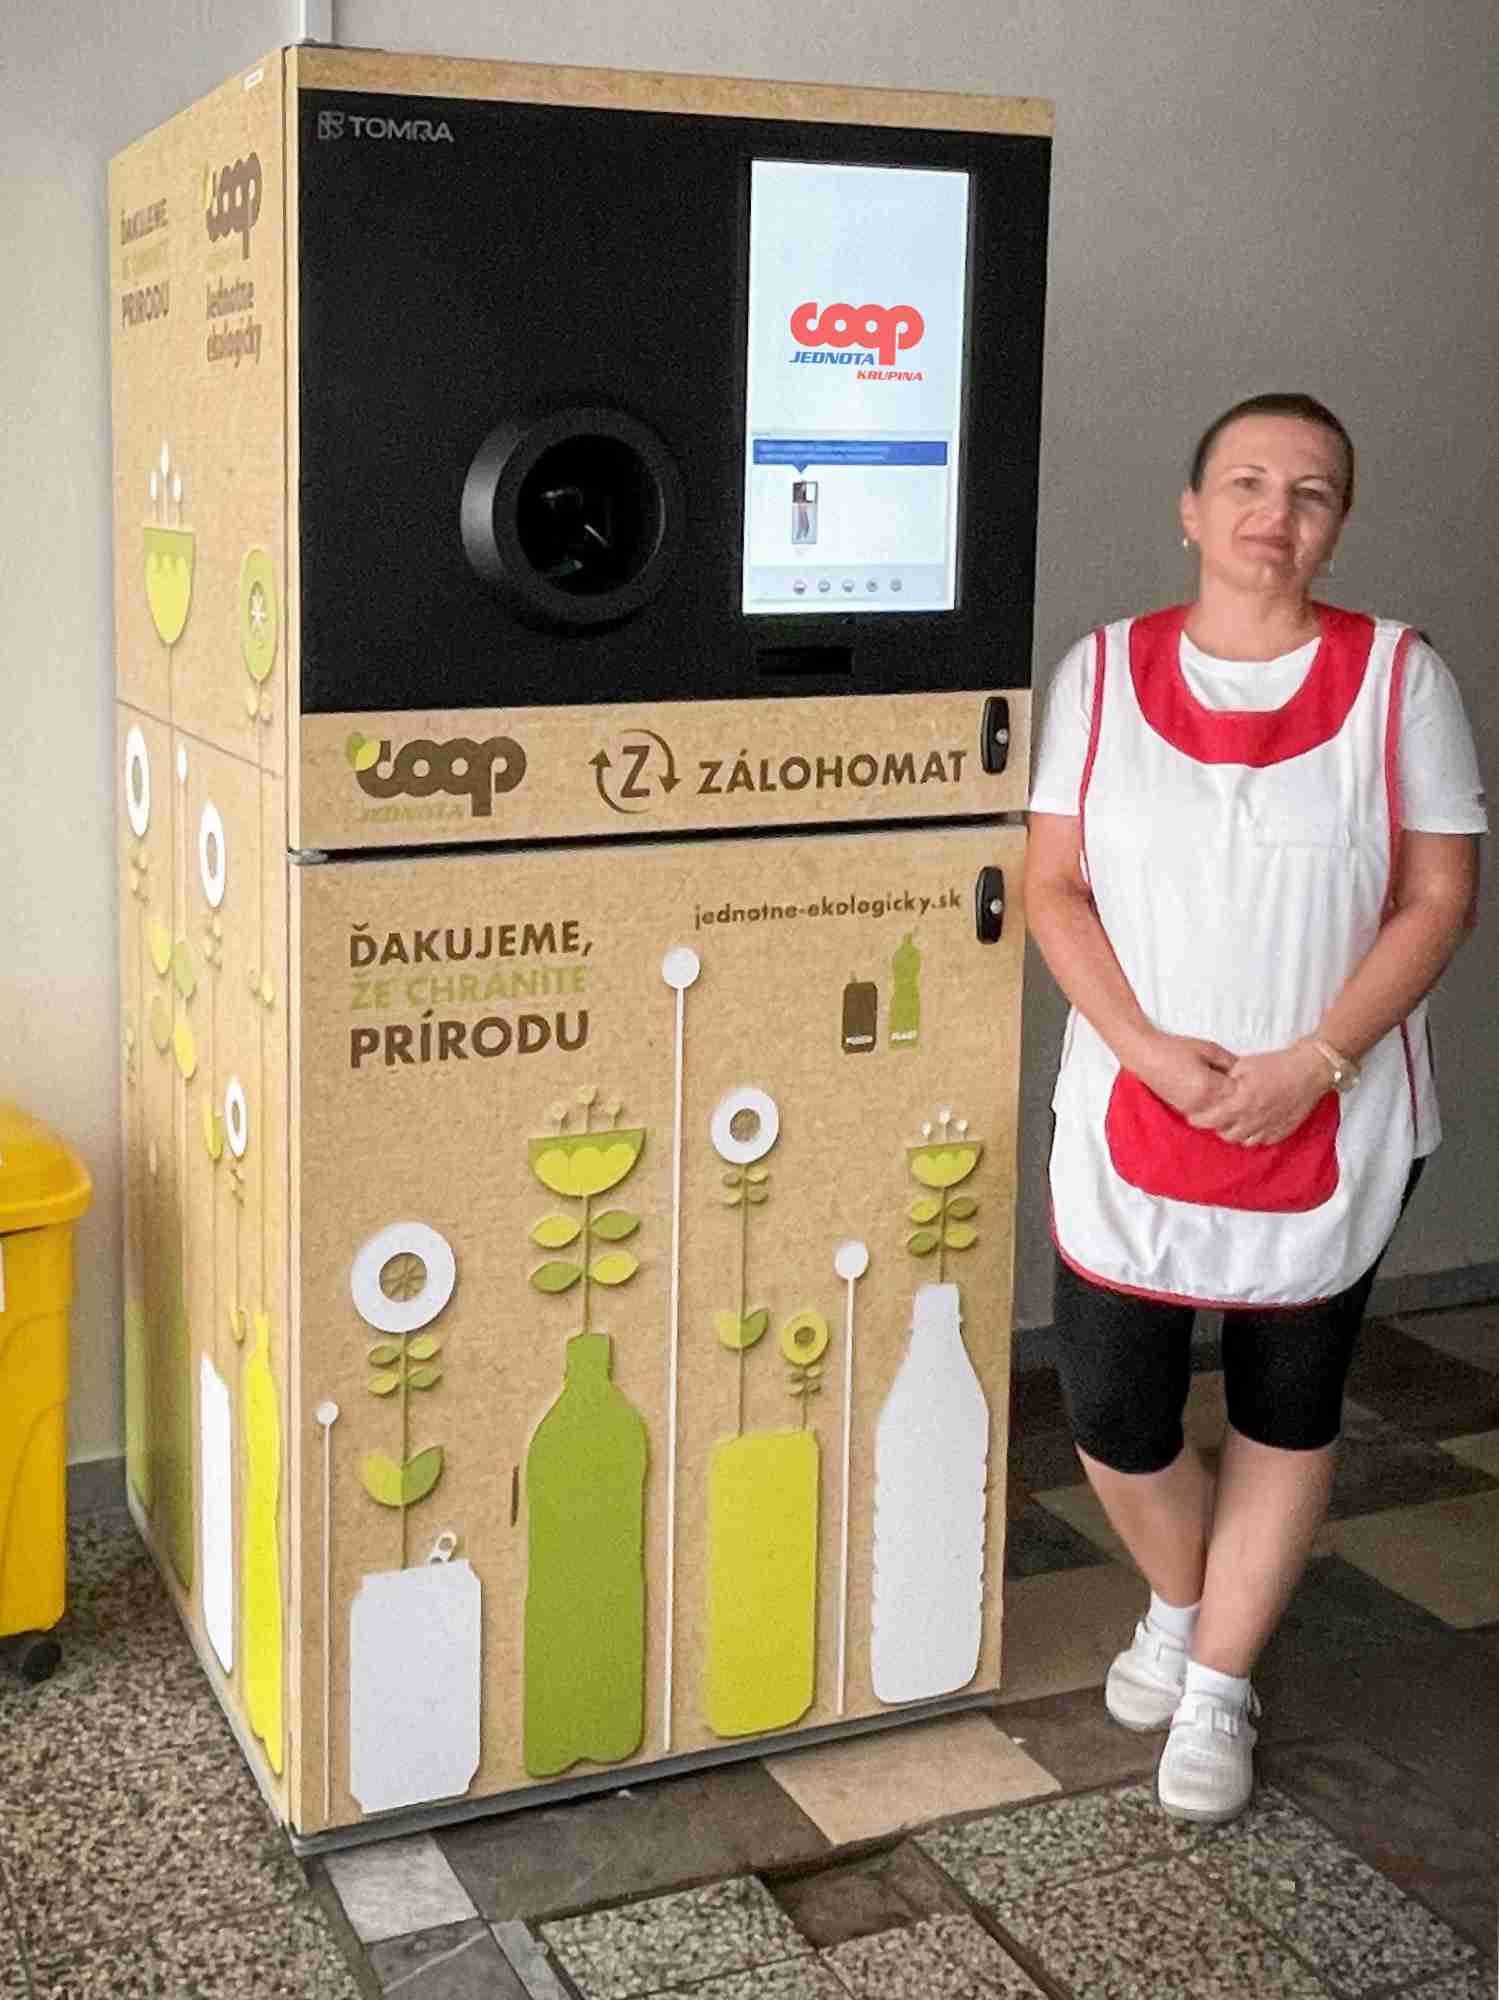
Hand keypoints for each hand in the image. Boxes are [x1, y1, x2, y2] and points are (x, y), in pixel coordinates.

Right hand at [1129, 1033, 1238, 1118]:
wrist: (1146, 1056)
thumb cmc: (1175, 1049)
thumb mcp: (1208, 1049)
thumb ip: (1229, 1061)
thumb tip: (1246, 1071)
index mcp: (1210, 1086)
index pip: (1240, 1094)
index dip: (1248, 1087)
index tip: (1251, 1079)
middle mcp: (1202, 1103)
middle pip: (1232, 1110)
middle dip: (1239, 1101)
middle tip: (1244, 1089)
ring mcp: (1192, 1110)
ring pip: (1220, 1118)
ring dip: (1227, 1108)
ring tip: (1229, 1094)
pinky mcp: (1184, 1112)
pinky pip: (1207, 1117)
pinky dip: (1215, 1110)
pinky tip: (1215, 1098)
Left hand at [1191, 1042, 1331, 1144]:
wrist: (1311, 1071)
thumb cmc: (1277, 1065)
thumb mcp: (1244, 1065)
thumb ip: (1226, 1080)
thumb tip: (1213, 1089)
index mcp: (1241, 1102)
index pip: (1210, 1120)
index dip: (1198, 1120)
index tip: (1193, 1116)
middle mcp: (1253, 1120)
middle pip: (1226, 1135)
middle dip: (1218, 1127)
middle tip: (1217, 1116)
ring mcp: (1269, 1128)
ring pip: (1244, 1141)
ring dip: (1236, 1133)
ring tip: (1236, 1120)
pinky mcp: (1283, 1132)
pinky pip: (1262, 1141)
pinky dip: (1254, 1135)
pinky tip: (1254, 1123)